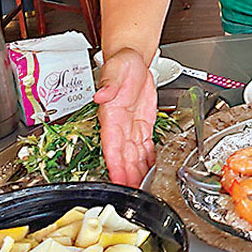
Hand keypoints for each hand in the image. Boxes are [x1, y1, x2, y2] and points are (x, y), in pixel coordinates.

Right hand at [95, 48, 157, 186]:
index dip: (114, 163)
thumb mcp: (114, 70)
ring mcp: (131, 126)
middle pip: (123, 155)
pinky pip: (145, 145)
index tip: (117, 177)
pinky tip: (150, 170)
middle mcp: (120, 124)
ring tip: (141, 187)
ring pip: (134, 154)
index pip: (111, 144)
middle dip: (127, 174)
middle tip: (132, 192)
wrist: (132, 59)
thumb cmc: (120, 63)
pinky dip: (148, 159)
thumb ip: (109, 84)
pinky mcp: (143, 124)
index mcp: (111, 115)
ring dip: (137, 171)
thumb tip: (101, 95)